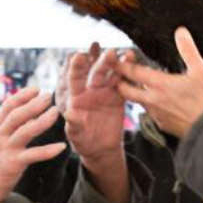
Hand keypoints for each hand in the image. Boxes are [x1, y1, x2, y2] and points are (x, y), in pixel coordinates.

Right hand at [0, 87, 66, 202]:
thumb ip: (4, 127)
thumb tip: (22, 114)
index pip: (7, 106)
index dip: (22, 96)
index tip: (36, 89)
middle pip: (17, 115)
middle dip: (34, 103)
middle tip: (48, 96)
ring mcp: (6, 149)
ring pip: (26, 130)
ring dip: (42, 120)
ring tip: (55, 112)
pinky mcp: (13, 163)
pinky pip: (34, 155)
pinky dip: (48, 150)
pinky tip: (61, 147)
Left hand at [64, 43, 127, 161]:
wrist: (100, 149)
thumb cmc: (83, 141)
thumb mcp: (76, 135)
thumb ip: (73, 124)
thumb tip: (69, 114)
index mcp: (76, 97)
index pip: (75, 78)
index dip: (77, 67)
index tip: (79, 55)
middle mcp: (90, 91)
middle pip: (96, 73)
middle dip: (103, 62)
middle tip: (110, 53)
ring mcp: (105, 93)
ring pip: (112, 75)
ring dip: (119, 64)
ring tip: (128, 54)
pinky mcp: (119, 98)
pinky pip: (125, 84)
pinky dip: (130, 74)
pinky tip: (134, 63)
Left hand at [115, 28, 202, 137]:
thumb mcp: (200, 70)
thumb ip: (188, 49)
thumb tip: (180, 32)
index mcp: (160, 85)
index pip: (133, 72)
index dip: (122, 64)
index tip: (114, 60)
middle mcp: (153, 100)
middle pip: (126, 91)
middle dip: (119, 82)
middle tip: (115, 76)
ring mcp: (156, 115)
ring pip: (139, 102)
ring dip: (135, 93)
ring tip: (136, 86)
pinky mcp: (162, 125)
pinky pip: (151, 113)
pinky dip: (150, 105)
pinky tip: (157, 102)